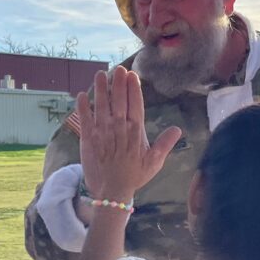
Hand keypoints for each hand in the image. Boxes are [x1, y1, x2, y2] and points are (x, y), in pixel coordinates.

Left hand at [78, 66, 180, 201]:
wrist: (112, 191)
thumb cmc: (135, 175)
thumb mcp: (154, 162)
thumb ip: (165, 144)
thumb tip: (178, 129)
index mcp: (136, 132)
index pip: (135, 104)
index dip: (133, 88)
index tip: (132, 75)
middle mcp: (119, 129)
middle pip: (119, 101)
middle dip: (118, 83)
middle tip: (119, 68)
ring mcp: (103, 133)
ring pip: (101, 106)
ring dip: (101, 89)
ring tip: (101, 74)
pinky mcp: (89, 139)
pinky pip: (85, 119)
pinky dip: (83, 107)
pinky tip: (81, 95)